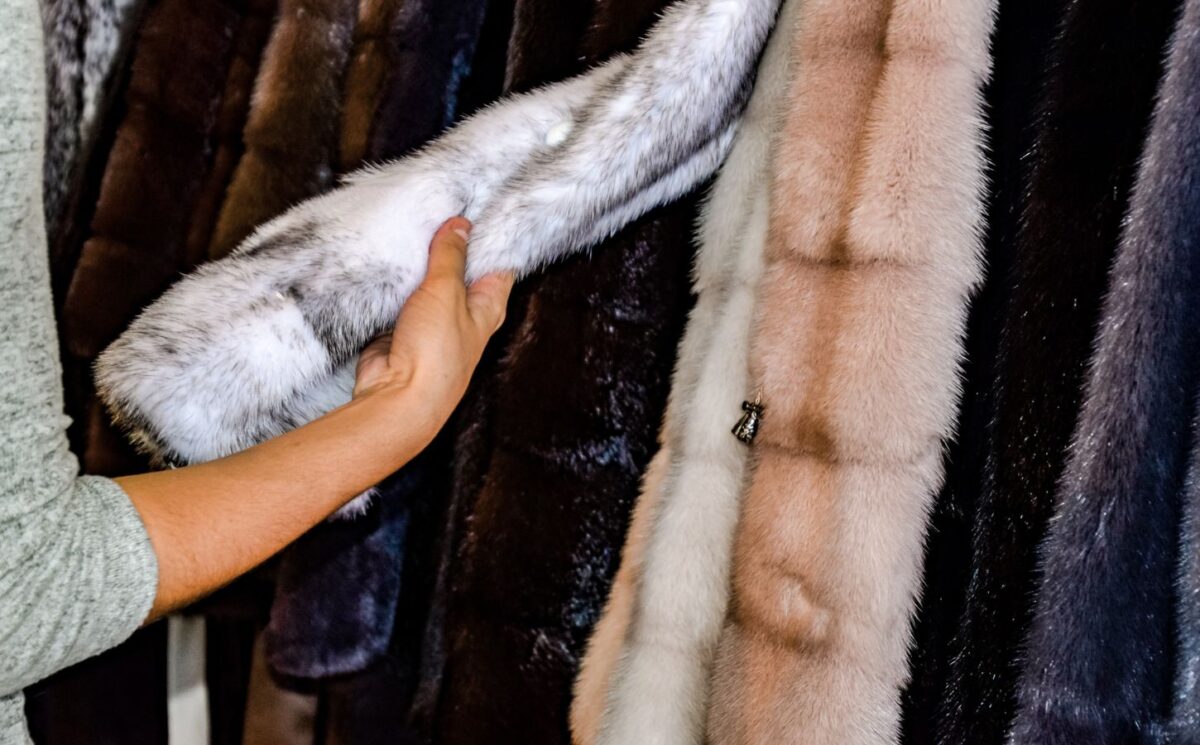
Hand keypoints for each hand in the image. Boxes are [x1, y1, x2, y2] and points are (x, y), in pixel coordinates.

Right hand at [353, 217, 513, 425]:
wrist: (396, 397)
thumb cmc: (434, 355)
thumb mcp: (445, 292)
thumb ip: (451, 256)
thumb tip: (461, 226)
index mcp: (488, 304)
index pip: (498, 260)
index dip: (491, 233)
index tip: (481, 202)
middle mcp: (465, 312)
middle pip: (462, 267)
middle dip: (452, 241)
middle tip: (442, 203)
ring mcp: (434, 319)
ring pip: (431, 279)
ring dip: (422, 258)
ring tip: (415, 219)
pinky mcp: (404, 325)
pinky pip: (404, 293)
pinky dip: (399, 277)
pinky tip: (392, 252)